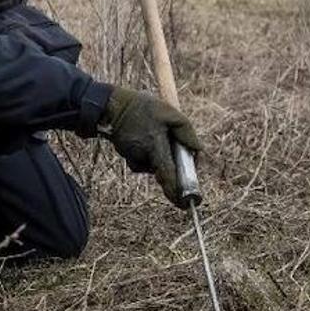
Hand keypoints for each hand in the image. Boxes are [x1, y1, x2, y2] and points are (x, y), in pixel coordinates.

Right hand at [99, 86, 201, 207]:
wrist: (112, 107)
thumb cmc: (142, 108)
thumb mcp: (169, 112)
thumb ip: (186, 131)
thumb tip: (197, 150)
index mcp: (154, 145)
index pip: (167, 175)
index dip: (176, 192)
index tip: (185, 203)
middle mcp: (143, 156)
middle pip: (164, 172)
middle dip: (172, 168)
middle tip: (171, 148)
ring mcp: (133, 158)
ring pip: (155, 165)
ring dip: (161, 156)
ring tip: (155, 133)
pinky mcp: (128, 157)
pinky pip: (145, 162)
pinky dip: (150, 154)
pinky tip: (145, 137)